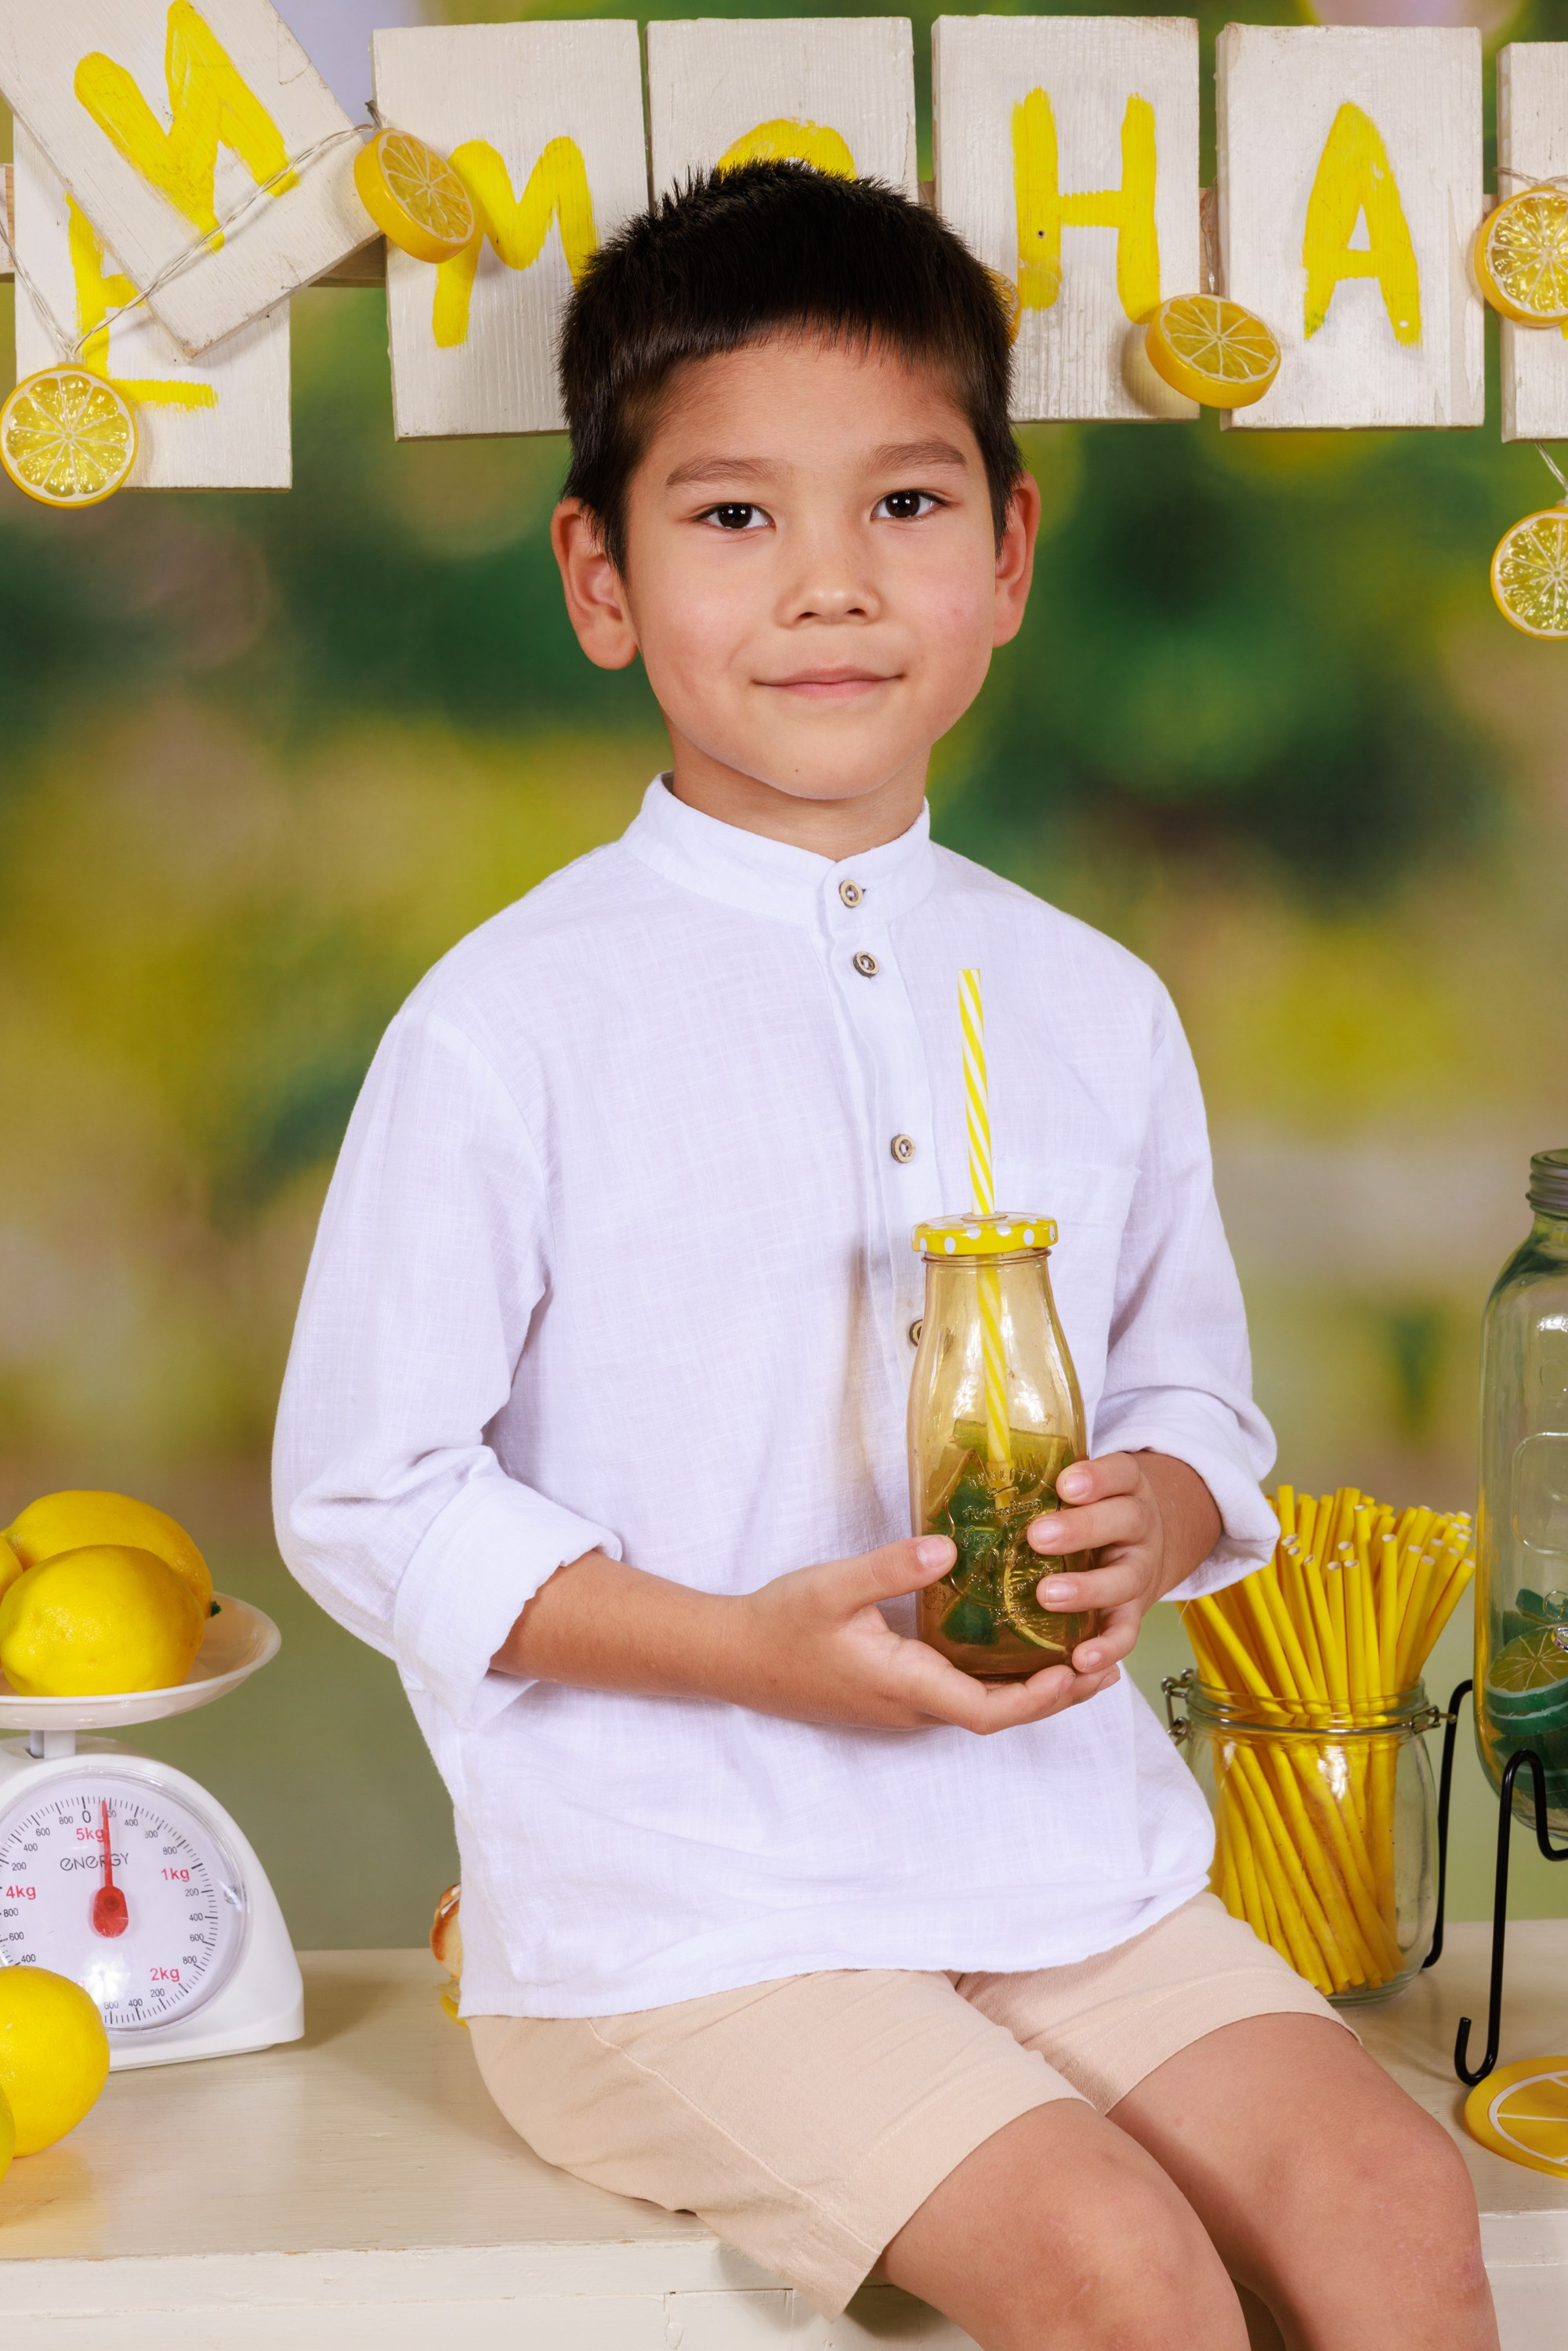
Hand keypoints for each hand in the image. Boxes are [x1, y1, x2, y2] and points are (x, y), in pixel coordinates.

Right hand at [720, 1534, 1116, 1733]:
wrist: (733, 1658)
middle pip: (998, 1715)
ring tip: (1077, 1657)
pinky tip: (1012, 1650)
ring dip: (1030, 1690)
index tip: (1078, 1670)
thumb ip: (890, 1568)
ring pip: (980, 1707)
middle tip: (1103, 1665)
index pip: (987, 1710)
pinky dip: (999, 1681)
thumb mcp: (832, 1586)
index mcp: (904, 1685)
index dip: (1038, 1697)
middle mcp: (910, 1708)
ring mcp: (901, 1707)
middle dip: (1054, 1695)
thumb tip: (950, 1548)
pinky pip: (959, 1696)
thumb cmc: (781, 1623)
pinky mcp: (892, 1696)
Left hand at [1025, 1451, 1220, 1681]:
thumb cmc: (1087, 1510)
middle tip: (1038, 1537)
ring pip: (1125, 1579)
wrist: (1138, 1544)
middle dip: (1081, 1530)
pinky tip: (1081, 1659)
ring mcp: (1139, 1570)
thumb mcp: (1078, 1486)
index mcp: (1124, 1487)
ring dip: (1088, 1588)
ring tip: (1047, 1595)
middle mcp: (1138, 1526)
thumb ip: (1040, 1481)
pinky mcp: (1133, 1612)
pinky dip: (1107, 1647)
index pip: (1120, 1473)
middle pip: (1123, 1521)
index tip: (1064, 1483)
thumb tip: (966, 1477)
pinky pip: (1126, 1632)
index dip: (1097, 1478)